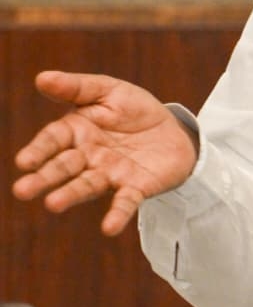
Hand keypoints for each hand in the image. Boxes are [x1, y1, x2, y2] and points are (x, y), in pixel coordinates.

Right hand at [11, 71, 199, 235]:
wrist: (175, 130)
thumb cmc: (134, 110)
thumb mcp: (109, 91)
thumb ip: (77, 87)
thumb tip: (41, 78)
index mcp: (77, 131)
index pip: (53, 140)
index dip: (38, 150)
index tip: (23, 162)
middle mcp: (88, 157)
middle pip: (64, 167)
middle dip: (44, 178)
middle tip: (23, 191)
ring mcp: (111, 174)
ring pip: (87, 185)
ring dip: (70, 195)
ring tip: (53, 204)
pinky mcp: (136, 187)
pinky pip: (125, 202)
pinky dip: (117, 214)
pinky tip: (109, 228)